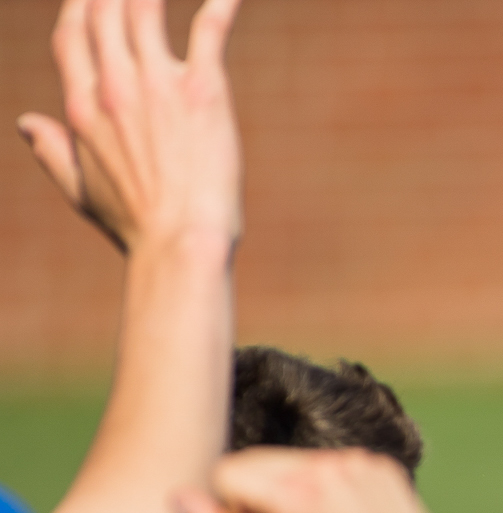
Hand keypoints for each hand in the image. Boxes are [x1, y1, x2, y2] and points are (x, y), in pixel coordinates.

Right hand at [17, 0, 243, 254]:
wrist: (179, 243)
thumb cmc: (136, 226)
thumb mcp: (81, 190)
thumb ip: (53, 152)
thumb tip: (27, 125)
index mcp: (82, 106)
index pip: (73, 35)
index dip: (81, 6)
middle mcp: (113, 86)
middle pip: (104, 10)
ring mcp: (156, 84)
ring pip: (145, 6)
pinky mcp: (203, 90)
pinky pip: (208, 29)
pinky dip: (220, 5)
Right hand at [176, 448, 458, 512]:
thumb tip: (180, 497)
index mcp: (298, 492)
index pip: (227, 472)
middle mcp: (332, 466)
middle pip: (261, 463)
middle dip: (261, 499)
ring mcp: (363, 463)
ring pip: (296, 464)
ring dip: (295, 495)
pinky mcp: (385, 468)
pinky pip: (334, 468)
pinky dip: (330, 493)